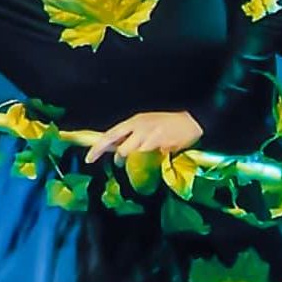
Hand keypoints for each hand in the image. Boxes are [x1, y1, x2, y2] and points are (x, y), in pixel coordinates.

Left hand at [84, 109, 203, 164]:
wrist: (192, 120)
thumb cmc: (167, 124)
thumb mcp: (145, 124)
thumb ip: (129, 135)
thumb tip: (112, 148)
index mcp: (133, 121)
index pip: (110, 135)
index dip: (97, 147)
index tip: (89, 158)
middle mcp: (139, 126)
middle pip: (118, 146)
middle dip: (112, 155)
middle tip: (110, 161)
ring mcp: (151, 135)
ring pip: (133, 153)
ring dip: (134, 159)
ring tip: (143, 156)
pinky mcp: (162, 143)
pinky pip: (149, 156)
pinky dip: (152, 158)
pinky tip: (160, 152)